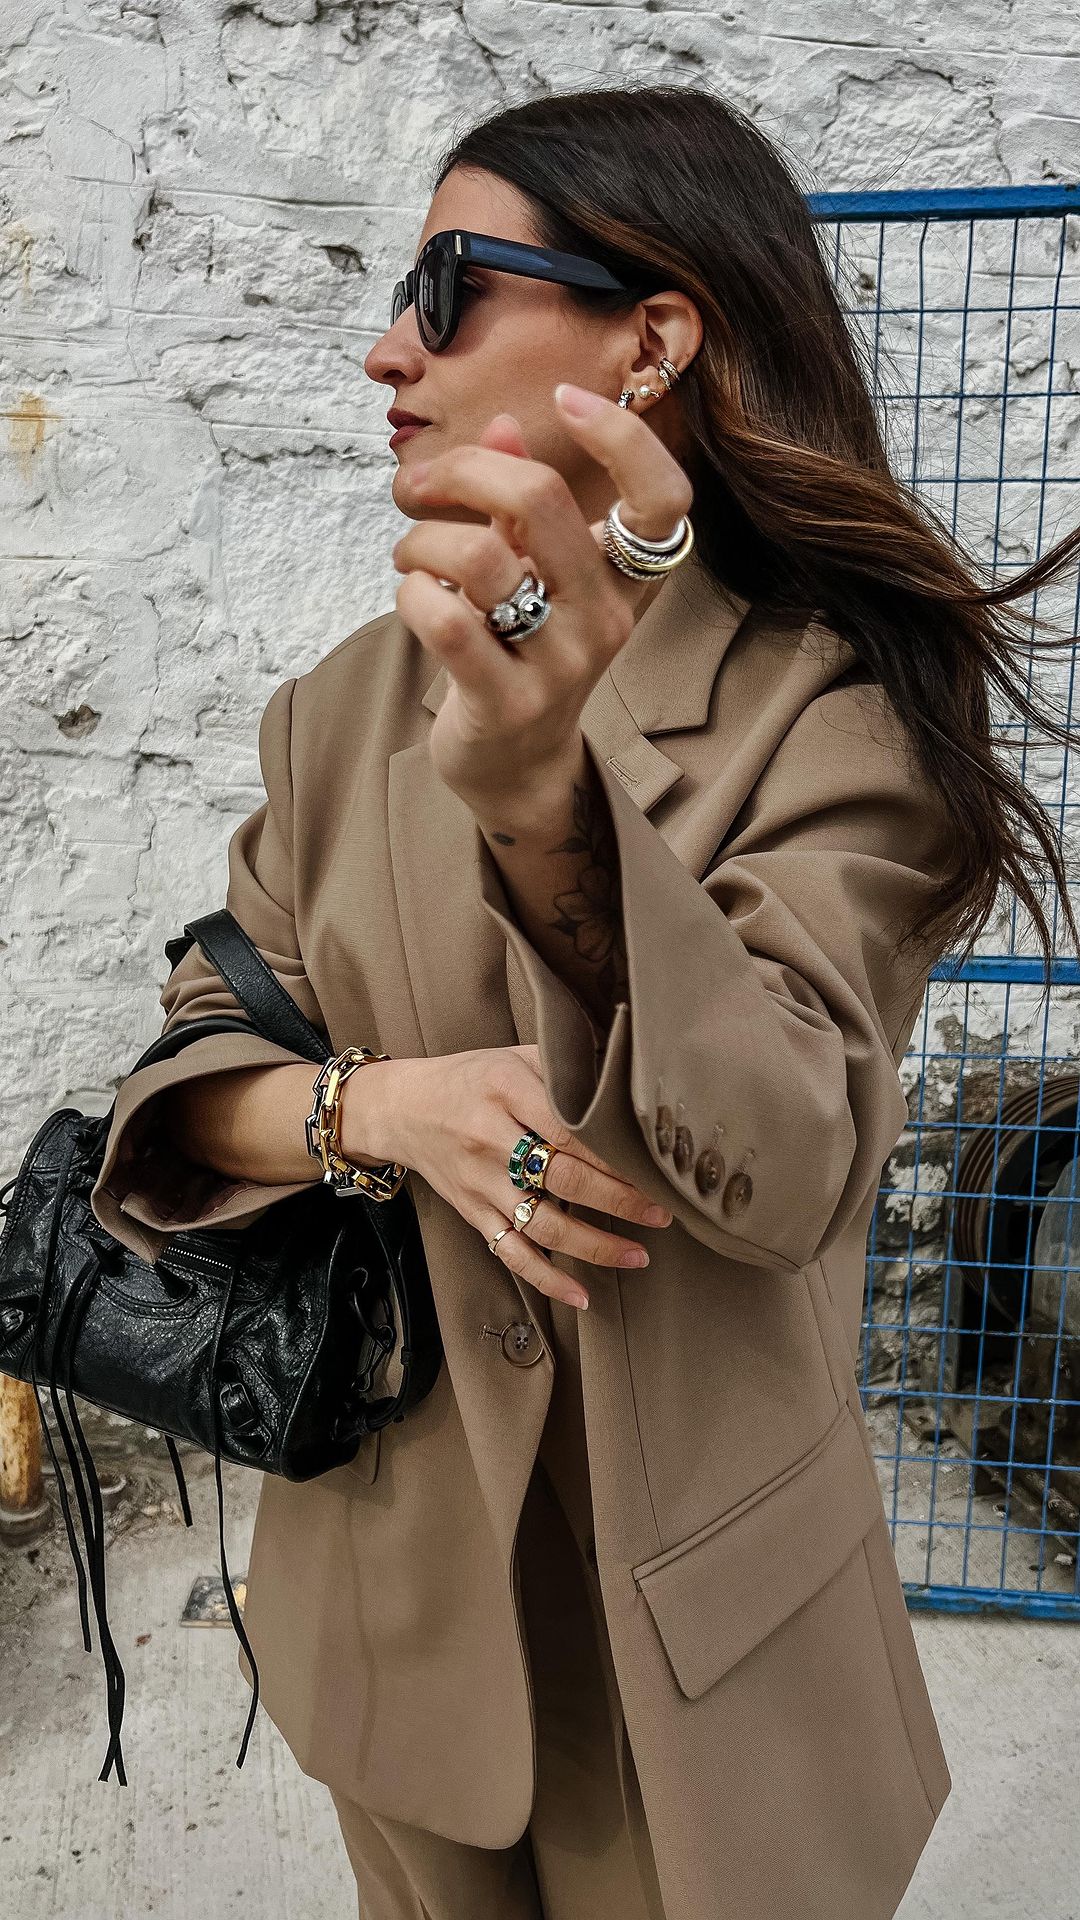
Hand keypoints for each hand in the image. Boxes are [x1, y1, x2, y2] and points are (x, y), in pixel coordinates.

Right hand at [340, 1043, 672, 1311]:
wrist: (402, 1108)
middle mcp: (491, 1140)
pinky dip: (547, 1280)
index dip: (615, 1155)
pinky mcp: (473, 1213)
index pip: (571, 1130)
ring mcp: (481, 1183)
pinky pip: (512, 1253)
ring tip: (638, 1254)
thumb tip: (625, 1079)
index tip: (653, 1169)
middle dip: (620, 1201)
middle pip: (564, 1180)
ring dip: (595, 1247)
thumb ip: (563, 1068)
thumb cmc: (469, 1078)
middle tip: (661, 1212)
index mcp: (506, 1091)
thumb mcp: (514, 1055)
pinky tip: (581, 1295)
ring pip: (543, 1226)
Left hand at [390, 385, 693, 827]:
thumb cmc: (520, 649)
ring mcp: (561, 665)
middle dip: (461, 471)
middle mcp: (606, 618)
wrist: (515, 763)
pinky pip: (445, 622)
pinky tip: (412, 599)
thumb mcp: (534, 571)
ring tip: (410, 557)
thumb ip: (520, 501)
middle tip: (420, 488)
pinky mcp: (508, 704)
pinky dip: (410, 594)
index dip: (621, 437)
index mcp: (626, 578)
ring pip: (478, 559)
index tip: (564, 399)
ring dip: (421, 541)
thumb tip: (502, 423)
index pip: (663, 498)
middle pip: (540, 500)